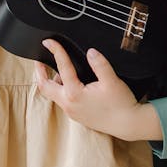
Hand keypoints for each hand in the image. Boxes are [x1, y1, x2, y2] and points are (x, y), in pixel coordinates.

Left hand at [34, 39, 159, 141]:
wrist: (128, 124)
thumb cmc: (120, 104)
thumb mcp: (112, 81)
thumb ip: (100, 64)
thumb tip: (90, 52)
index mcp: (74, 93)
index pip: (62, 67)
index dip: (55, 51)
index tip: (49, 42)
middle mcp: (69, 104)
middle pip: (44, 87)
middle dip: (39, 72)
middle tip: (39, 59)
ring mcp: (71, 112)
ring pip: (53, 95)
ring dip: (51, 82)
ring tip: (56, 69)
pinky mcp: (77, 115)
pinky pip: (62, 100)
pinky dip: (61, 89)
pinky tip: (71, 82)